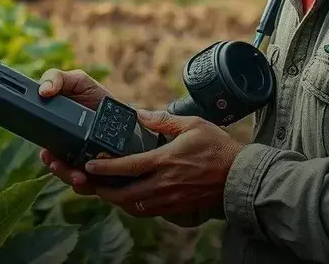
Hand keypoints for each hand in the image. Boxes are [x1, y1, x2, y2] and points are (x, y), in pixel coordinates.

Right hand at [35, 68, 113, 195]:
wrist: (125, 114)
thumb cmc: (97, 96)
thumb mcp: (77, 81)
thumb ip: (57, 78)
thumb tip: (43, 90)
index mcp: (60, 134)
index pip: (47, 151)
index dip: (45, 155)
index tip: (47, 155)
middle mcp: (69, 152)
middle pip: (58, 167)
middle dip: (57, 169)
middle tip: (59, 166)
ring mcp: (84, 163)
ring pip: (73, 178)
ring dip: (71, 179)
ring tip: (79, 177)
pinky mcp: (100, 172)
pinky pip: (92, 185)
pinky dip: (90, 185)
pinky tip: (92, 180)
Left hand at [83, 109, 244, 217]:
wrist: (239, 175)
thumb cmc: (218, 148)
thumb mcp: (192, 124)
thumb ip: (163, 120)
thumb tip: (140, 115)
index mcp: (164, 161)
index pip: (127, 167)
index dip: (105, 168)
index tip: (89, 165)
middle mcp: (164, 183)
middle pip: (124, 195)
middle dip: (104, 191)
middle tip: (93, 184)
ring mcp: (170, 198)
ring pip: (134, 207)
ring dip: (118, 201)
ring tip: (108, 192)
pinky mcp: (177, 208)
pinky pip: (149, 212)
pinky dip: (135, 208)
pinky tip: (131, 200)